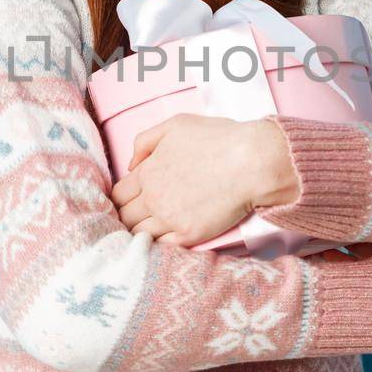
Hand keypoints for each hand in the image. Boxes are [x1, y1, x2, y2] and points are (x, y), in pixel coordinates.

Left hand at [109, 114, 292, 247]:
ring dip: (141, 231)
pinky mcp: (189, 235)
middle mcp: (153, 198)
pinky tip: (166, 238)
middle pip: (124, 217)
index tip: (131, 199)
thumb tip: (131, 165)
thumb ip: (146, 141)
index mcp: (147, 172)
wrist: (253, 162)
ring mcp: (170, 219)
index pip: (118, 195)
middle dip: (129, 215)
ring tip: (152, 228)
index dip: (123, 197)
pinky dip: (159, 244)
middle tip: (140, 215)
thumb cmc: (219, 139)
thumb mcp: (176, 125)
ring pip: (139, 234)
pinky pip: (161, 247)